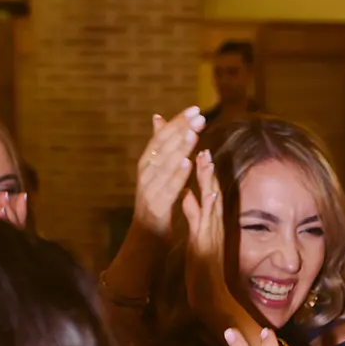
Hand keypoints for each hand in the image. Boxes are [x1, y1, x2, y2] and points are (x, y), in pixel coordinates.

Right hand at [135, 108, 202, 238]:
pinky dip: (176, 175)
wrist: (145, 237)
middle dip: (182, 131)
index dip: (178, 122)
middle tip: (199, 116)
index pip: (162, 137)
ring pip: (164, 165)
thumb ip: (159, 146)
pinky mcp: (156, 206)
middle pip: (163, 148)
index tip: (195, 108)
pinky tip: (187, 163)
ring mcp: (149, 190)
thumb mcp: (157, 171)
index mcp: (146, 164)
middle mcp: (145, 173)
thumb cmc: (155, 201)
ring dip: (180, 149)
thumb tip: (158, 117)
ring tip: (193, 134)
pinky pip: (167, 188)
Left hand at [182, 148, 239, 337]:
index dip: (198, 164)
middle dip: (204, 163)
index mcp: (209, 218)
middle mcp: (213, 222)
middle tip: (200, 138)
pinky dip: (207, 207)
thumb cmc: (203, 266)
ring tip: (205, 156)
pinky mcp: (207, 245)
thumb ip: (194, 213)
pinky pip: (206, 224)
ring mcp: (211, 232)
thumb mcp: (197, 234)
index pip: (205, 186)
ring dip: (208, 179)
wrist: (212, 297)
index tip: (191, 142)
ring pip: (211, 201)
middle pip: (210, 187)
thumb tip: (188, 194)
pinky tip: (207, 193)